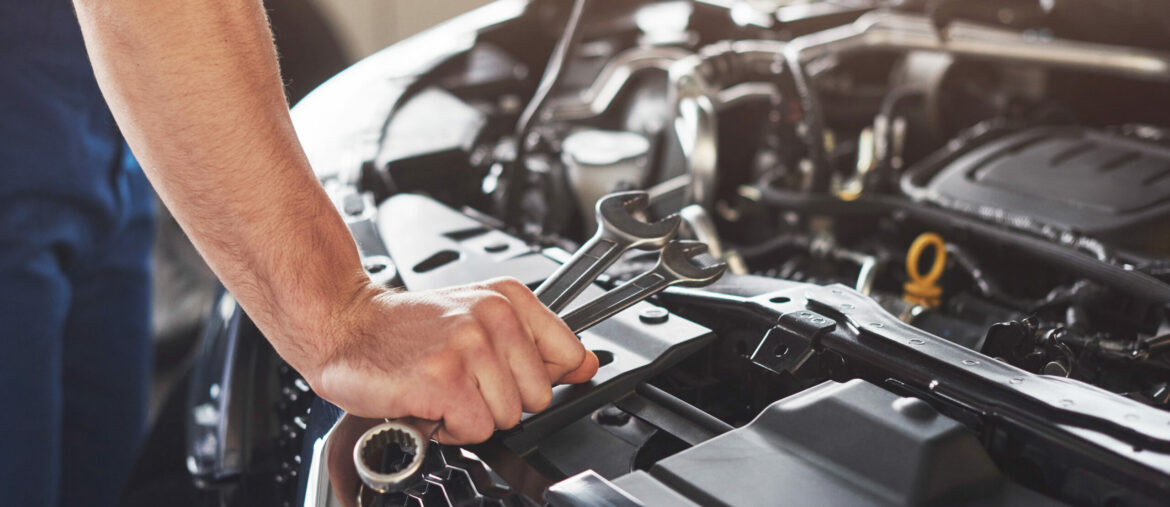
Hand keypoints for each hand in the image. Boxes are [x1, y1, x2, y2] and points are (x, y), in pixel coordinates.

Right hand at [306, 277, 598, 443]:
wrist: (344, 324)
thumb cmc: (406, 328)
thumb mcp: (479, 318)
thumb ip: (537, 342)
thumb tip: (587, 364)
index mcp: (508, 299)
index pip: (568, 355)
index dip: (536, 378)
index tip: (506, 373)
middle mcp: (493, 316)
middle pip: (538, 397)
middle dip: (499, 401)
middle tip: (460, 380)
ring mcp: (469, 346)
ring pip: (507, 418)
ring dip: (469, 416)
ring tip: (441, 388)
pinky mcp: (445, 379)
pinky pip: (476, 430)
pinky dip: (448, 429)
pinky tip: (427, 402)